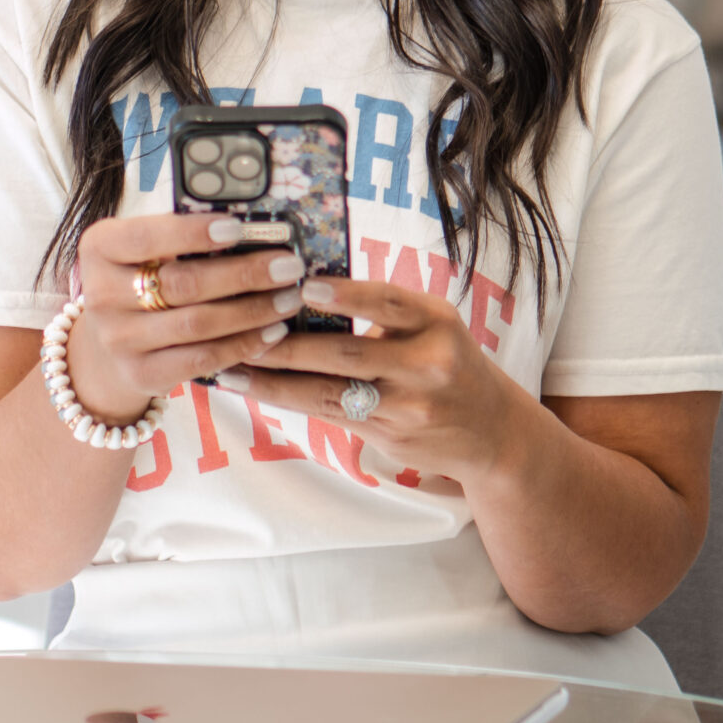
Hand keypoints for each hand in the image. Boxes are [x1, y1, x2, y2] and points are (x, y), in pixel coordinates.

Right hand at [67, 214, 305, 425]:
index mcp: (101, 247)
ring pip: (197, 325)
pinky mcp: (140, 373)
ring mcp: (118, 339)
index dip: (192, 233)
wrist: (107, 345)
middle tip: (289, 267)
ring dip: (253, 312)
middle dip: (243, 275)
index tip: (238, 229)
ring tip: (290, 299)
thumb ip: (184, 235)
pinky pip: (201, 359)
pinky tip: (272, 332)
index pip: (146, 237)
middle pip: (182, 283)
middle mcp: (101, 294)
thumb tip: (255, 224)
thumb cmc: (143, 279)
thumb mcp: (147, 249)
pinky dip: (243, 345)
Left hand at [218, 275, 533, 485]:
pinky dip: (290, 401)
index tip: (304, 287)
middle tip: (242, 329)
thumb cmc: (447, 362)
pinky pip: (331, 414)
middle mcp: (428, 363)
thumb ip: (384, 312)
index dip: (347, 296)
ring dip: (276, 380)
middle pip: (348, 353)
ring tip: (232, 367)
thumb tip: (302, 290)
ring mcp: (409, 406)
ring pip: (331, 391)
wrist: (490, 431)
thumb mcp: (431, 326)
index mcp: (438, 322)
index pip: (390, 302)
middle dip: (289, 344)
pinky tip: (256, 390)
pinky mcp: (391, 436)